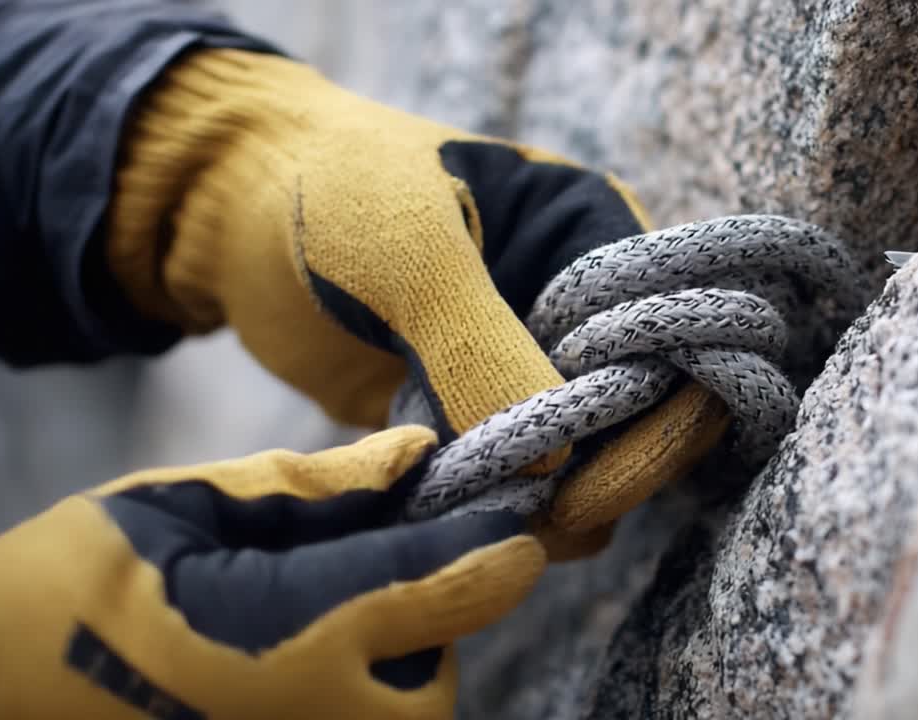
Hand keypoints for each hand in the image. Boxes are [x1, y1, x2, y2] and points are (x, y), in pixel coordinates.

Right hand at [0, 426, 543, 718]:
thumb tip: (415, 457)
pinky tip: (306, 654)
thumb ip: (314, 490)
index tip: (519, 519)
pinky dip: (361, 693)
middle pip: (436, 674)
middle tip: (378, 566)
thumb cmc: (76, 581)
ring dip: (397, 664)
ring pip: (406, 714)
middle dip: (432, 617)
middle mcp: (311, 719)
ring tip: (323, 613)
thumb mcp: (192, 506)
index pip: (440, 586)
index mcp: (291, 636)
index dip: (491, 544)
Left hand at [105, 48, 728, 557]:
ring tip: (488, 515)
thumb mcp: (412, 248)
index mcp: (598, 241)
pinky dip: (496, 508)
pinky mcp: (478, 419)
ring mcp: (529, 369)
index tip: (595, 472)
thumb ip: (480, 343)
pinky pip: (512, 481)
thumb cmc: (336, 191)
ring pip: (586, 461)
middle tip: (551, 515)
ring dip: (551, 502)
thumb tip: (557, 464)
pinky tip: (452, 512)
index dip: (659, 412)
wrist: (239, 211)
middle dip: (608, 471)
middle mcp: (582, 311)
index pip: (678, 339)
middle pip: (644, 415)